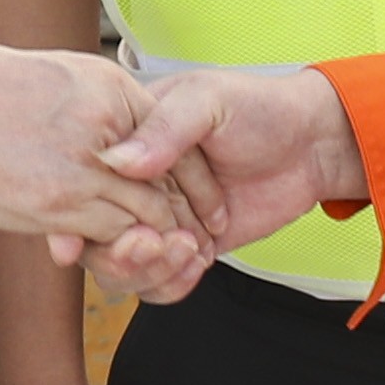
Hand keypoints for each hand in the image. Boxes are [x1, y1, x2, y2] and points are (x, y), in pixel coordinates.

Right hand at [0, 36, 204, 285]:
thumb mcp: (63, 78)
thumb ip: (105, 105)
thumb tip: (131, 140)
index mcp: (113, 88)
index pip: (172, 138)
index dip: (193, 173)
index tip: (202, 200)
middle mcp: (108, 124)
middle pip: (166, 180)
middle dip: (184, 214)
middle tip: (196, 239)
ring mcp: (84, 166)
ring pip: (143, 215)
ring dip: (159, 239)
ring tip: (172, 254)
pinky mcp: (58, 204)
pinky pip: (109, 236)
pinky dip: (126, 250)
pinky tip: (127, 256)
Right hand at [89, 68, 365, 299]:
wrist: (311, 147)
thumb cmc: (259, 108)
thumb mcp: (209, 100)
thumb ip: (165, 128)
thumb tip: (118, 161)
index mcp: (126, 141)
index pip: (81, 185)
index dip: (73, 217)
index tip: (75, 242)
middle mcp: (133, 186)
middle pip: (93, 237)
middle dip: (117, 252)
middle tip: (152, 242)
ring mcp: (158, 220)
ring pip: (122, 269)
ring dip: (147, 270)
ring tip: (189, 247)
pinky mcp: (185, 248)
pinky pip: (158, 283)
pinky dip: (172, 282)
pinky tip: (200, 260)